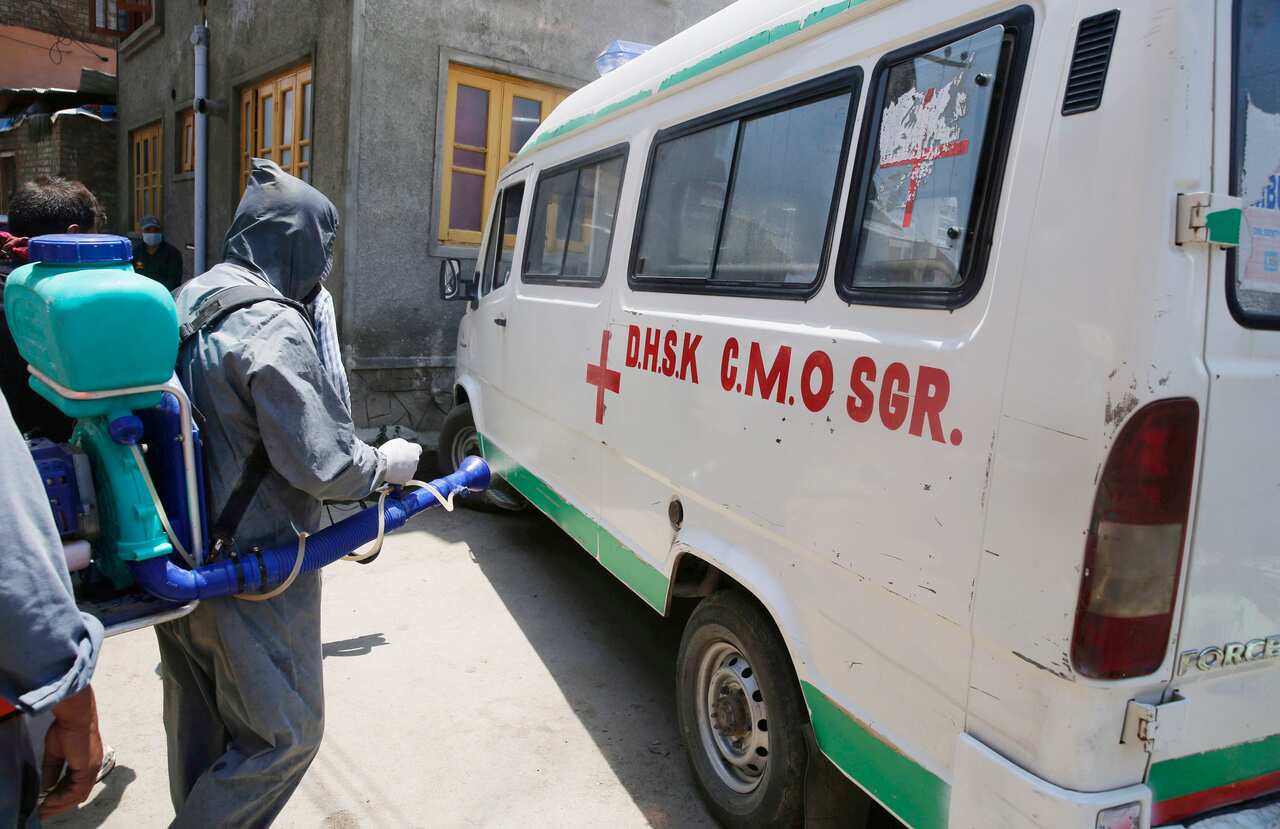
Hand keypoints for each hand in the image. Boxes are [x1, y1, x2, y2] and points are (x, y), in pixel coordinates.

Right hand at [40, 685, 102, 816]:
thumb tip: (48, 786)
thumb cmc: (67, 728)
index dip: (62, 795)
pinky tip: (50, 801)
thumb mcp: (56, 753)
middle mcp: (93, 767)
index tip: (48, 801)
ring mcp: (92, 768)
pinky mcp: (88, 768)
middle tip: (45, 810)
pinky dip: (63, 798)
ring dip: (61, 804)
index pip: (77, 784)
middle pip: (79, 793)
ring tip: (45, 808)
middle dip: (61, 804)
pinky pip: (76, 791)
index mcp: (88, 762)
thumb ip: (53, 770)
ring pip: (78, 795)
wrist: (76, 716)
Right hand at [379, 438, 421, 484]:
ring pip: (409, 469)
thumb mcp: (398, 442)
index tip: (407, 452)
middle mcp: (416, 460)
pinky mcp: (407, 478)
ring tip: (392, 467)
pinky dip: (399, 475)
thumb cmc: (389, 451)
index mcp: (415, 449)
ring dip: (403, 468)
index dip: (412, 450)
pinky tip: (392, 473)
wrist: (383, 464)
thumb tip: (406, 448)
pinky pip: (404, 476)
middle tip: (396, 460)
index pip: (418, 449)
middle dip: (407, 460)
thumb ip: (405, 445)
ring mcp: (412, 470)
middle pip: (413, 460)